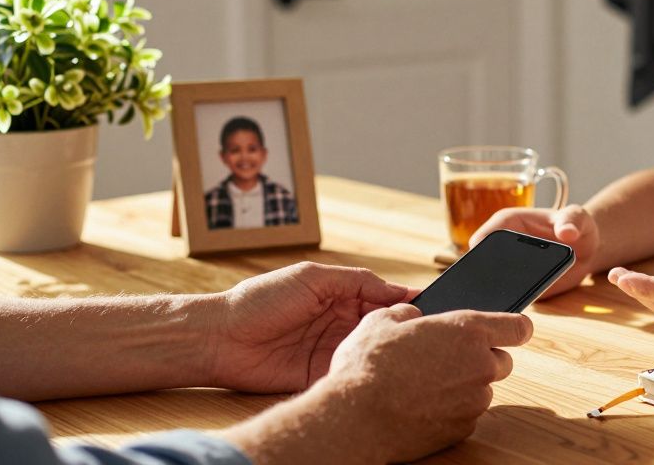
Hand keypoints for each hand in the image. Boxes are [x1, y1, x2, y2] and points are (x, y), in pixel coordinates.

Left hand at [204, 262, 413, 392]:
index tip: (432, 304)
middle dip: (403, 328)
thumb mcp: (313, 277)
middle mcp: (340, 322)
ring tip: (408, 350)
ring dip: (386, 350)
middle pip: (382, 325)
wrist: (221, 339)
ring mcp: (331, 349)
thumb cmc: (261, 299)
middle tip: (425, 331)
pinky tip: (381, 368)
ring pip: (370, 350)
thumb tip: (399, 288)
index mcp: (341, 295)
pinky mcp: (321, 376)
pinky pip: (351, 373)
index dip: (406, 301)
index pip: (383, 297)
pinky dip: (365, 370)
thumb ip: (357, 280)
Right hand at [328, 304, 533, 462]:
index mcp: (467, 330)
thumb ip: (408, 313)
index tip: (513, 329)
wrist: (353, 418)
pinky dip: (452, 410)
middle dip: (483, 358)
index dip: (517, 327)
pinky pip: (466, 415)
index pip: (519, 326)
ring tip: (426, 384)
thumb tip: (413, 316)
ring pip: (482, 389)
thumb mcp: (381, 321)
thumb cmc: (366, 366)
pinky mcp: (462, 429)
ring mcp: (473, 401)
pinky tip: (422, 406)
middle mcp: (479, 365)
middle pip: (503, 360)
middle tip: (449, 358)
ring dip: (465, 386)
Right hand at [470, 204, 599, 297]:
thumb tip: (567, 232)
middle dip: (480, 278)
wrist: (586, 250)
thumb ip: (572, 221)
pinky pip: (508, 296)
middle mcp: (502, 245)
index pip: (486, 235)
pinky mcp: (517, 285)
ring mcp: (507, 267)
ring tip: (494, 309)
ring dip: (491, 295)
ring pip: (491, 283)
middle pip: (482, 263)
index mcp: (508, 223)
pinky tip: (508, 318)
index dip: (478, 249)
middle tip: (483, 293)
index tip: (478, 263)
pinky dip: (506, 305)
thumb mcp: (578, 218)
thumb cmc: (579, 226)